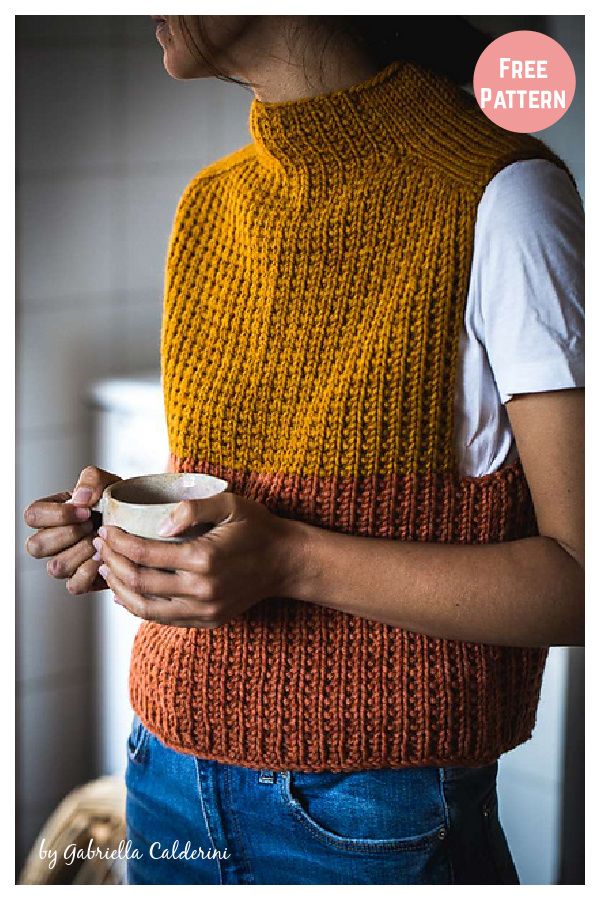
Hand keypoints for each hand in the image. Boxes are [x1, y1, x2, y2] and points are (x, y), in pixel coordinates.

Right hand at [24, 465, 121, 593]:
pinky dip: (91, 572)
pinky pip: (74, 585)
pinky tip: (104, 558)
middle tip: (92, 525)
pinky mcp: (80, 581)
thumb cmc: (117, 502)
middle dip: (69, 533)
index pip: (32, 516)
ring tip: (101, 541)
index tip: (86, 510)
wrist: (139, 525)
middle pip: (36, 546)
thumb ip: (91, 480)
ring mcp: (63, 563)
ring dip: (82, 552)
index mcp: (50, 514)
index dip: (58, 514)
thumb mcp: (107, 482)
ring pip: (55, 567)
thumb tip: (80, 498)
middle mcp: (50, 541)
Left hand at [94, 491, 304, 627]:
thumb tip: (159, 523)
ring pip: (145, 607)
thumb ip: (194, 507)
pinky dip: (138, 606)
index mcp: (204, 558)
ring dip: (119, 587)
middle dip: (111, 562)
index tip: (107, 529)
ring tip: (106, 569)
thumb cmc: (257, 528)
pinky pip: (163, 619)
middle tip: (100, 546)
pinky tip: (126, 592)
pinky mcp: (207, 621)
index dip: (118, 542)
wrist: (286, 562)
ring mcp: (204, 610)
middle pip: (138, 581)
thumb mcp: (230, 504)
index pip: (144, 553)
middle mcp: (201, 590)